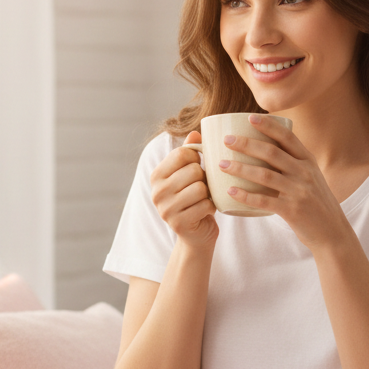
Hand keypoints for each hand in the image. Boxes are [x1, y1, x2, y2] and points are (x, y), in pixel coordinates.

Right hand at [150, 133, 218, 248]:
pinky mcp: (178, 223)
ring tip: (203, 200)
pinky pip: (205, 205)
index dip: (197, 159)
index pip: (182, 153)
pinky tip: (205, 212)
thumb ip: (190, 153)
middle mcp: (157, 191)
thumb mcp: (189, 175)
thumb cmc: (194, 200)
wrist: (196, 235)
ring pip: (200, 188)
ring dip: (208, 194)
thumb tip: (196, 132)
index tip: (197, 169)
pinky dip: (211, 208)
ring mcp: (166, 209)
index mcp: (157, 176)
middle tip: (202, 189)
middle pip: (193, 170)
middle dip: (204, 179)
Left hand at [217, 115, 342, 249]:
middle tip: (227, 140)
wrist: (332, 231)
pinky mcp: (292, 210)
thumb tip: (265, 149)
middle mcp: (304, 173)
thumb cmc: (315, 202)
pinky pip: (264, 201)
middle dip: (246, 144)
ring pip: (265, 175)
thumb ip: (293, 163)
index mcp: (308, 161)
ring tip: (221, 165)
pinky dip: (245, 196)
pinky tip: (230, 191)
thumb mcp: (310, 177)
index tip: (250, 117)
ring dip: (241, 168)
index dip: (268, 126)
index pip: (287, 137)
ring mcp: (298, 191)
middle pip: (271, 153)